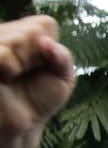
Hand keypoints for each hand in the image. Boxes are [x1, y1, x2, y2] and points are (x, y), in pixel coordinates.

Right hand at [0, 16, 74, 147]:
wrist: (19, 121)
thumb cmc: (40, 98)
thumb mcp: (63, 77)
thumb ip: (62, 56)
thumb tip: (46, 42)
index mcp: (28, 31)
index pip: (45, 26)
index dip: (49, 51)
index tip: (40, 68)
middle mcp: (7, 31)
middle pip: (28, 32)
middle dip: (33, 59)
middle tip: (22, 75)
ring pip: (12, 42)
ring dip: (17, 64)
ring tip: (10, 77)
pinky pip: (2, 55)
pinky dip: (6, 65)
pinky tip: (4, 76)